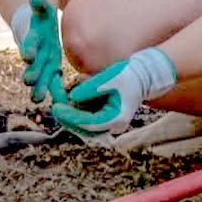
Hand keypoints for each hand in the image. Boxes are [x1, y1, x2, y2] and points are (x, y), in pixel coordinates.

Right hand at [13, 0, 67, 104]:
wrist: (39, 30)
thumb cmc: (41, 24)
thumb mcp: (41, 13)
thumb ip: (39, 5)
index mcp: (35, 41)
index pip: (30, 47)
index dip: (29, 50)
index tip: (27, 55)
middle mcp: (38, 55)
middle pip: (34, 64)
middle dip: (31, 72)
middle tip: (29, 80)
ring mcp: (45, 65)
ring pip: (41, 79)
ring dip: (38, 87)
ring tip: (36, 99)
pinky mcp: (52, 70)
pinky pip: (54, 84)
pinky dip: (57, 92)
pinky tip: (63, 103)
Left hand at [52, 47, 176, 136]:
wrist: (146, 73)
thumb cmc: (131, 74)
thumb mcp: (111, 77)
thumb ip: (91, 88)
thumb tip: (72, 97)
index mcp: (116, 120)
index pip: (87, 123)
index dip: (70, 116)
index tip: (56, 107)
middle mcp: (113, 125)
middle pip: (84, 127)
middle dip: (68, 116)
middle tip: (55, 105)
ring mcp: (110, 122)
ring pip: (84, 122)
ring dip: (72, 111)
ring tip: (62, 96)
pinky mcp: (107, 115)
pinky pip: (88, 115)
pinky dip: (79, 107)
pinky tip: (73, 94)